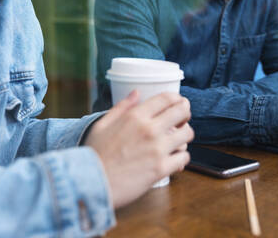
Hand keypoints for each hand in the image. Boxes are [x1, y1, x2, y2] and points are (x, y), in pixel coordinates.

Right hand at [85, 91, 193, 208]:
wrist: (90, 184)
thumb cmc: (94, 154)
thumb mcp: (102, 125)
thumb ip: (122, 107)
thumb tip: (136, 93)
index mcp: (136, 116)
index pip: (167, 98)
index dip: (177, 99)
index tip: (179, 104)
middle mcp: (149, 129)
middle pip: (182, 112)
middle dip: (185, 114)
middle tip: (181, 121)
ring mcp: (157, 149)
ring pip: (187, 134)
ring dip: (184, 137)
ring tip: (177, 143)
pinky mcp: (161, 169)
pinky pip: (184, 157)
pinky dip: (182, 159)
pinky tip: (174, 160)